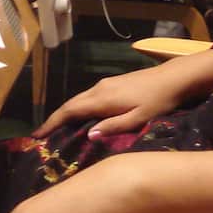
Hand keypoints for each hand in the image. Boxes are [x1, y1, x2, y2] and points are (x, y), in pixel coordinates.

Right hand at [33, 50, 212, 139]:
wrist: (174, 77)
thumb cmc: (159, 100)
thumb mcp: (138, 118)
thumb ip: (113, 126)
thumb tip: (88, 135)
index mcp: (102, 99)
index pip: (70, 111)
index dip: (52, 123)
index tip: (37, 136)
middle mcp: (99, 89)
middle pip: (71, 104)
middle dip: (55, 119)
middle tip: (42, 136)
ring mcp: (105, 84)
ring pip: (79, 100)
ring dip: (66, 113)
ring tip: (57, 129)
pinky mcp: (112, 84)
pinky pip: (88, 98)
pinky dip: (78, 108)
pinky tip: (80, 118)